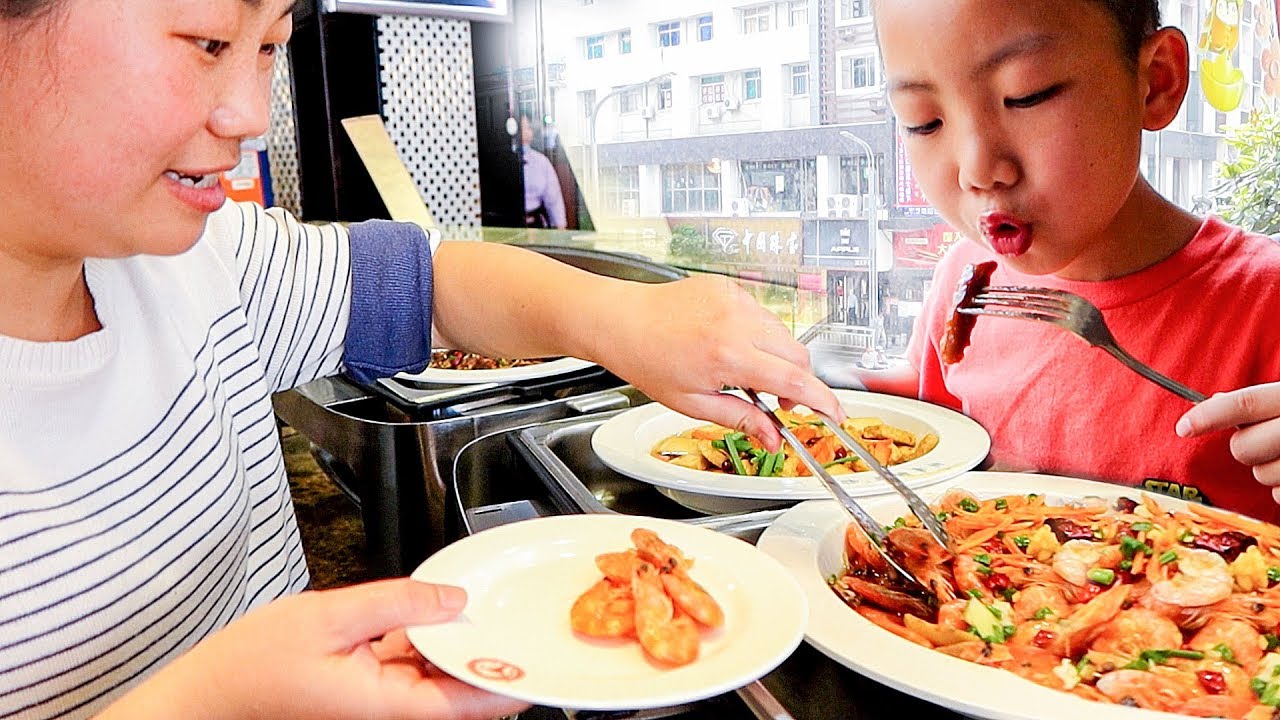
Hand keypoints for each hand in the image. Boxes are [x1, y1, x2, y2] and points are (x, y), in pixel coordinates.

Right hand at [98, 579, 528, 719]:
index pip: (469, 702)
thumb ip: (398, 603)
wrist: (204, 693)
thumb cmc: (252, 666)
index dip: (510, 682)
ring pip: (433, 677)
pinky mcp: (361, 689)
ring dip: (456, 648)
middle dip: (487, 657)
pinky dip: (423, 644)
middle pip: (456, 689)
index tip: (542, 658)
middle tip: (521, 618)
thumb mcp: (330, 617)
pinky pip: (406, 668)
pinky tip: (432, 614)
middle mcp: (386, 711)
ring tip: (486, 609)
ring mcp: (374, 702)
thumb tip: (455, 600)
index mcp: (386, 705)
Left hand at [591, 274, 841, 449]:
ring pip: (783, 334)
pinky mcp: (731, 288)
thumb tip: (772, 438)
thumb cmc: (647, 358)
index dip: (822, 401)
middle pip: (798, 355)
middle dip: (799, 382)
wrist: (622, 321)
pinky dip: (759, 336)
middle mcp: (737, 322)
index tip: (834, 415)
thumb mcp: (693, 403)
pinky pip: (762, 316)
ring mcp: (736, 300)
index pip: (794, 380)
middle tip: (779, 403)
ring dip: (778, 358)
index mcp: (728, 355)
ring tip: (746, 373)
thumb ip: (741, 419)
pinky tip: (732, 347)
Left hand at [1176, 382, 1279, 499]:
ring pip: (1261, 474)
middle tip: (1260, 440)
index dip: (1209, 416)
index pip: (1246, 404)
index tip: (1182, 428)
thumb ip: (1258, 401)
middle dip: (1242, 447)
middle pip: (1243, 447)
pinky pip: (1279, 495)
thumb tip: (1214, 399)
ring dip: (1266, 469)